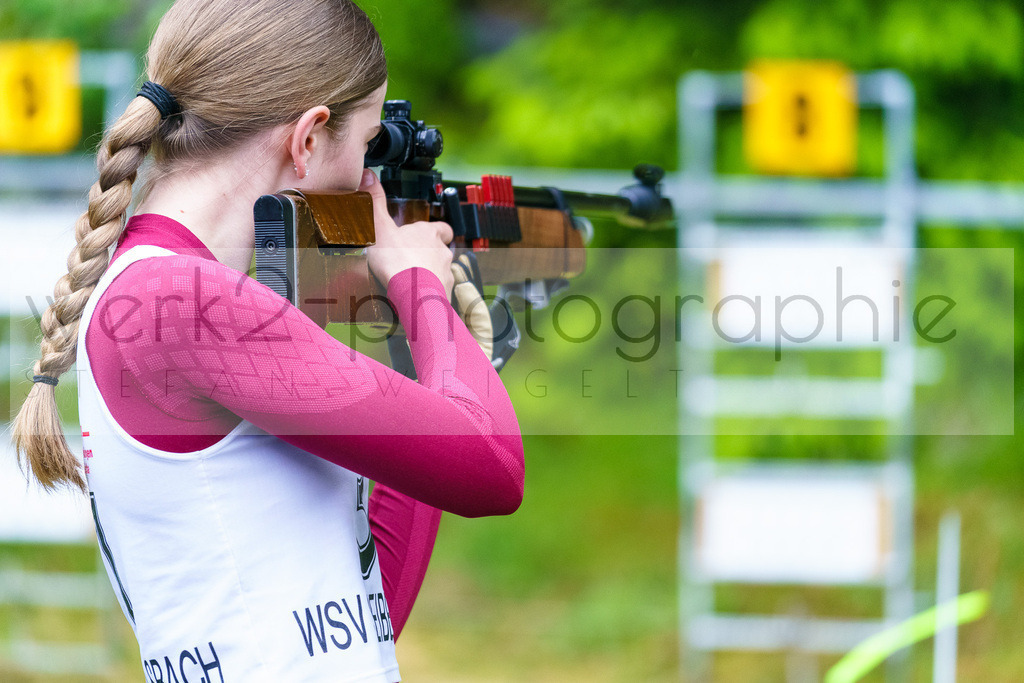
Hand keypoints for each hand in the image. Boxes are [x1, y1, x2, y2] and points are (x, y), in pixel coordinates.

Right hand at [362, 169, 453, 296]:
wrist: (413, 295)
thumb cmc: (397, 262)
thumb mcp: (379, 228)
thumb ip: (374, 202)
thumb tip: (368, 176)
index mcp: (428, 233)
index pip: (441, 227)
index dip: (437, 230)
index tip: (429, 232)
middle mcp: (441, 251)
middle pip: (441, 250)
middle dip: (429, 253)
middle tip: (412, 258)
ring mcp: (445, 272)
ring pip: (440, 270)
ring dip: (429, 273)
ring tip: (411, 279)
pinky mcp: (444, 292)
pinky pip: (438, 290)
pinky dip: (429, 291)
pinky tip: (416, 294)